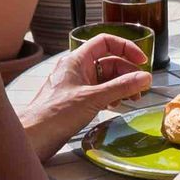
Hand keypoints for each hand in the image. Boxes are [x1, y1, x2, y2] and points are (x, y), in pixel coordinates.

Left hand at [21, 31, 152, 159]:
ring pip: (106, 79)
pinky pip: (100, 92)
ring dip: (122, 86)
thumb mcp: (93, 98)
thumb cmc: (54, 114)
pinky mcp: (77, 101)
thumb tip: (145, 78)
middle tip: (141, 86)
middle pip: (109, 62)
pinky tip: (116, 105)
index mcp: (76, 60)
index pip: (105, 42)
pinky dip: (112, 96)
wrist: (34, 137)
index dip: (125, 48)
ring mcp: (77, 85)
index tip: (142, 60)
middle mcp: (77, 70)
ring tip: (132, 98)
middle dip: (127, 72)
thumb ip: (121, 87)